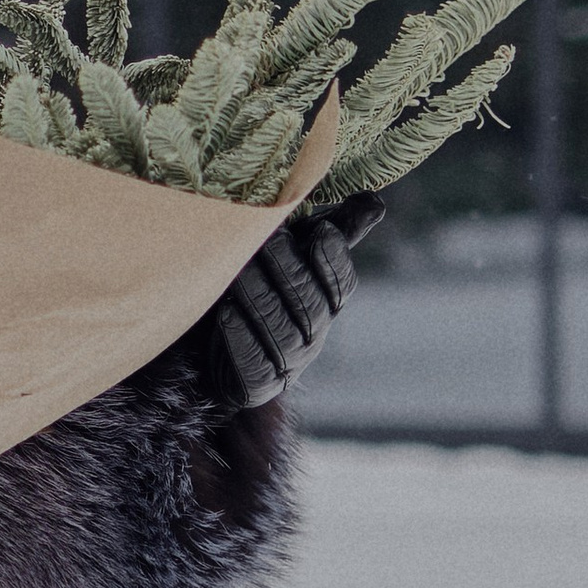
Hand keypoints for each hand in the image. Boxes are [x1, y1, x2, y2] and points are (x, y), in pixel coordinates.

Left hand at [199, 194, 384, 412]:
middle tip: (268, 240)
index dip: (333, 260)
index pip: (342, 286)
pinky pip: (253, 364)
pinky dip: (240, 339)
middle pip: (310, 305)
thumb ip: (334, 231)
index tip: (321, 230)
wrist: (212, 346)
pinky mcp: (258, 385)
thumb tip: (375, 202)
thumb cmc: (263, 286)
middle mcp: (313, 336)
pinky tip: (226, 314)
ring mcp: (288, 363)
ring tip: (238, 272)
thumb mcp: (295, 254)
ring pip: (281, 332)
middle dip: (290, 271)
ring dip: (261, 299)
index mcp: (326, 304)